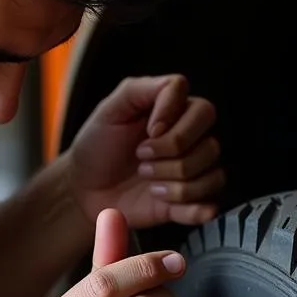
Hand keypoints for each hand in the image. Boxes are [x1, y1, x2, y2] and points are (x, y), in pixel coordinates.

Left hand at [67, 74, 223, 228]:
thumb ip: (140, 88)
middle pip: (211, 146)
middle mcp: (192, 143)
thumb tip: (174, 104)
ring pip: (212, 177)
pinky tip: (165, 203)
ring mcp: (191, 174)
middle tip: (141, 159)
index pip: (203, 111)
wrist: (84, 187)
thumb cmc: (98, 144)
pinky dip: (191, 208)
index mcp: (178, 114)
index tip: (148, 131)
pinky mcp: (187, 203)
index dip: (176, 123)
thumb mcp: (110, 108)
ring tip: (148, 182)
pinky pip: (210, 206)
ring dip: (174, 184)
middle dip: (171, 155)